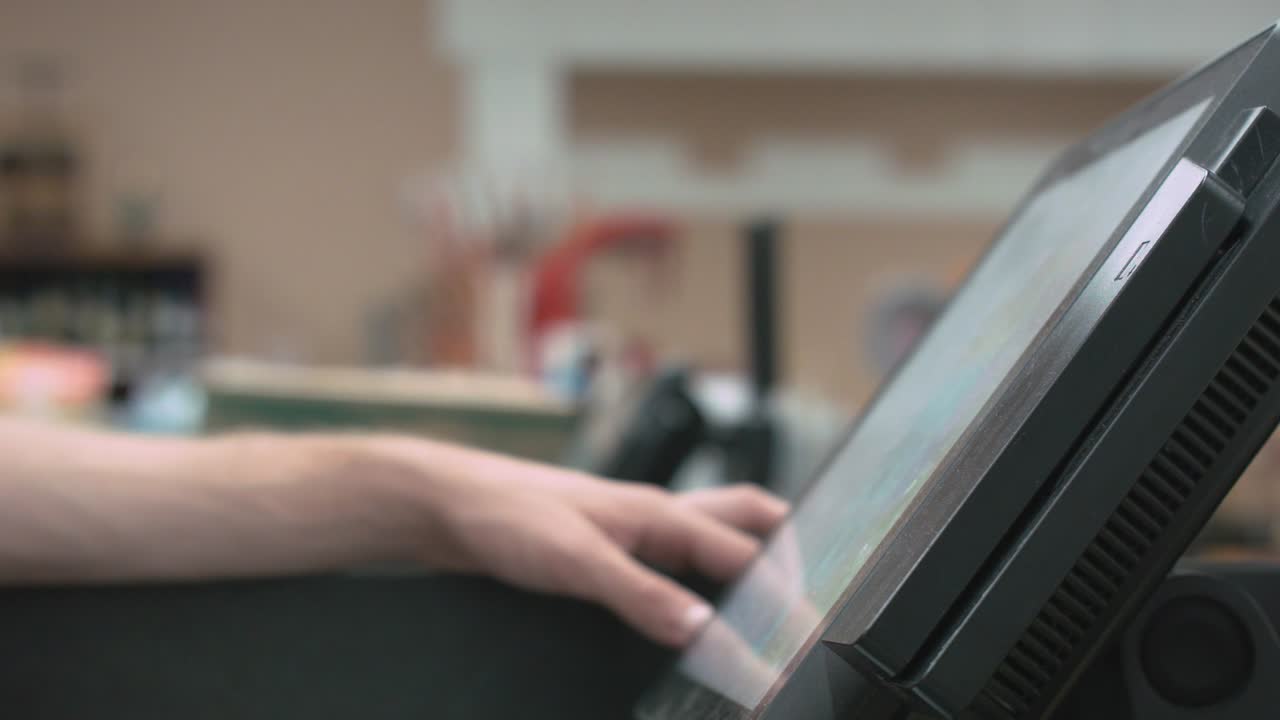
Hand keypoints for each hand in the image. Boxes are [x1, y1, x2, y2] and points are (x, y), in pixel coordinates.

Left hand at [400, 443, 787, 646]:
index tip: (804, 634)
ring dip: (747, 554)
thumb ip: (641, 595)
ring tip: (771, 592)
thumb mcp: (577, 561)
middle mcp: (654, 515)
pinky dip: (701, 573)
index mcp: (659, 511)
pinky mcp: (607, 546)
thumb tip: (704, 629)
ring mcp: (632, 527)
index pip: (742, 555)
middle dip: (788, 544)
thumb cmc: (505, 515)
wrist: (447, 505)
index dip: (779, 596)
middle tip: (815, 587)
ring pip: (711, 532)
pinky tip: (693, 600)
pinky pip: (674, 555)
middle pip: (745, 517)